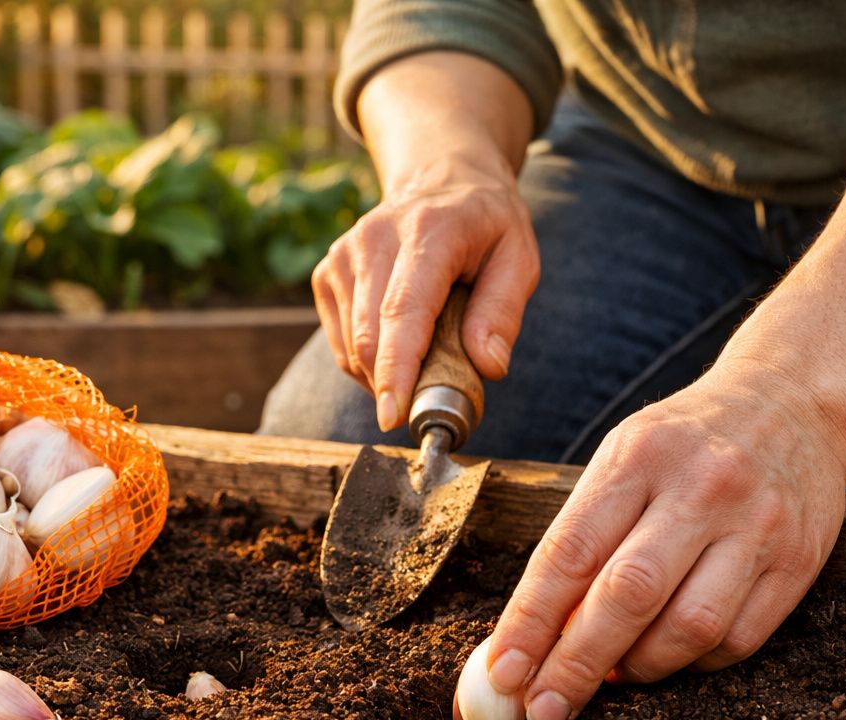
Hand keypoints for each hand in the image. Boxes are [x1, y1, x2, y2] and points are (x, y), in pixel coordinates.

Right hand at [312, 163, 537, 429]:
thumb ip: (503, 312)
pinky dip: (368, 362)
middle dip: (397, 386)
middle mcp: (375, 240)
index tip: (393, 415)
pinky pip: (342, 344)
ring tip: (426, 356)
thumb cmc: (485, 225)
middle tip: (433, 401)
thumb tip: (488, 366)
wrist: (441, 178)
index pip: (403, 310)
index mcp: (428, 233)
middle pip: (370, 338)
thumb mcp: (518, 258)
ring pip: (352, 348)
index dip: (396, 368)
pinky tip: (399, 345)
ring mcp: (343, 255)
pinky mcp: (327, 272)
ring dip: (386, 375)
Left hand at [479, 363, 845, 719]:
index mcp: (639, 456)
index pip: (570, 553)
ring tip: (616, 673)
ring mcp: (757, 524)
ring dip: (640, 669)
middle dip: (576, 665)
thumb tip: (530, 640)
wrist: (792, 402)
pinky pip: (738, 639)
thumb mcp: (622, 461)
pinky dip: (693, 664)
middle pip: (627, 596)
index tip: (502, 674)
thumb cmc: (683, 445)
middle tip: (543, 712)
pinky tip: (670, 655)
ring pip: (689, 627)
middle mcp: (701, 487)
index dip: (530, 622)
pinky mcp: (801, 559)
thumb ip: (580, 540)